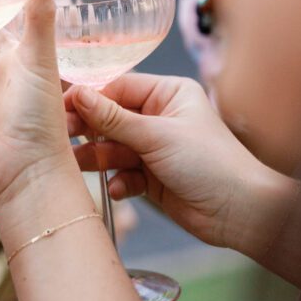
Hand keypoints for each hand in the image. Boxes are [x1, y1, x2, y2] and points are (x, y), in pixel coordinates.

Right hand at [65, 74, 262, 248]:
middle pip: (111, 117)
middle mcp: (160, 117)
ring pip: (113, 147)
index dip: (89, 97)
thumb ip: (113, 117)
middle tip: (61, 135)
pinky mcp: (152, 177)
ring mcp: (155, 148)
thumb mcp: (157, 135)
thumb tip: (77, 94)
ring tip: (78, 165)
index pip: (118, 87)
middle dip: (89, 129)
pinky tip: (118, 189)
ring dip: (98, 157)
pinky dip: (118, 180)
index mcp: (168, 94)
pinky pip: (123, 172)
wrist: (240, 213)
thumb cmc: (210, 162)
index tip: (60, 106)